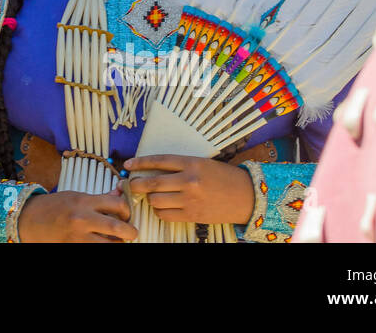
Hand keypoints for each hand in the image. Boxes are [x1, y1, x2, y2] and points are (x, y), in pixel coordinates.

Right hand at [15, 188, 137, 242]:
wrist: (30, 220)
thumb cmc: (54, 206)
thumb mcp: (76, 196)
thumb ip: (99, 199)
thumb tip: (119, 195)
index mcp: (84, 202)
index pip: (117, 204)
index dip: (127, 210)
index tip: (126, 215)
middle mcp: (82, 219)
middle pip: (118, 228)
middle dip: (130, 232)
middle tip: (131, 233)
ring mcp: (78, 237)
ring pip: (109, 245)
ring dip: (117, 243)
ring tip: (116, 240)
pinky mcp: (74, 247)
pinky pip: (96, 249)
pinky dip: (102, 246)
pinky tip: (101, 242)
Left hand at [124, 154, 254, 223]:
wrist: (247, 196)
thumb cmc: (224, 177)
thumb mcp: (202, 164)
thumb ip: (180, 166)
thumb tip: (153, 170)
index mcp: (191, 163)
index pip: (158, 160)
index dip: (140, 162)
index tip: (129, 164)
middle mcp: (189, 181)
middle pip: (152, 183)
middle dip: (137, 184)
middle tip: (132, 184)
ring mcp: (190, 199)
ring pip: (156, 200)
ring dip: (150, 198)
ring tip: (153, 196)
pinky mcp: (192, 215)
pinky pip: (165, 215)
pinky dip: (160, 211)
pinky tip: (163, 207)